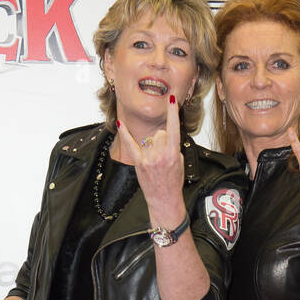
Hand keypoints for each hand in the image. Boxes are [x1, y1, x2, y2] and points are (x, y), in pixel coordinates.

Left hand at [117, 95, 186, 229]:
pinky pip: (130, 144)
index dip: (173, 113)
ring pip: (150, 139)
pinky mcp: (138, 162)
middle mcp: (160, 155)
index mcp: (173, 154)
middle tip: (164, 156)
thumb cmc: (173, 183)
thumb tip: (164, 136)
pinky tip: (120, 123)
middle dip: (163, 140)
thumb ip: (173, 147)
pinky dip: (125, 133)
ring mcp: (148, 159)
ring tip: (156, 162)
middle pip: (160, 133)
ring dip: (153, 146)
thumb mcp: (180, 163)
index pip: (173, 128)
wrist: (164, 200)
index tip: (172, 99)